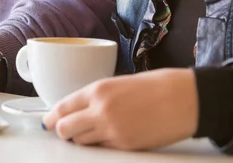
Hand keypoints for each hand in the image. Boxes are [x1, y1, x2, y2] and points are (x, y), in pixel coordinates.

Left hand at [42, 69, 198, 150]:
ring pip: (81, 142)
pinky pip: (102, 149)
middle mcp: (100, 110)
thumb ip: (94, 97)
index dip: (51, 118)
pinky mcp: (125, 146)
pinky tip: (108, 137)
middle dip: (63, 131)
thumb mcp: (117, 84)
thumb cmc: (154, 86)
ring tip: (92, 131)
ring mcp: (112, 130)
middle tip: (67, 130)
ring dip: (81, 139)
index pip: (62, 108)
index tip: (48, 122)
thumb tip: (74, 111)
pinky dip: (99, 145)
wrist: (184, 98)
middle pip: (65, 129)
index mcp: (97, 90)